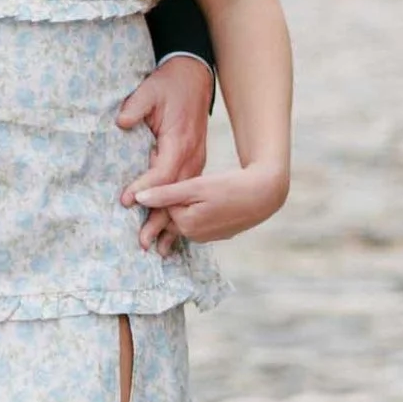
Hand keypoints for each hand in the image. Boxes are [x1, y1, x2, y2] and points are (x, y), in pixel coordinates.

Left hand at [120, 55, 212, 255]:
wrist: (196, 76)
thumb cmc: (171, 84)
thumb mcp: (151, 89)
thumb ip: (135, 106)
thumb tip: (121, 123)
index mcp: (180, 141)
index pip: (162, 171)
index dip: (145, 188)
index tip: (127, 202)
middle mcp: (192, 156)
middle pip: (175, 195)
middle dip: (158, 220)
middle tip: (143, 243)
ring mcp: (197, 161)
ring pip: (183, 199)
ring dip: (170, 224)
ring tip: (159, 250)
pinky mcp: (196, 163)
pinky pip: (188, 193)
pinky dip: (179, 214)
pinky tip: (172, 232)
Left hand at [132, 160, 287, 244]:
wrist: (265, 194)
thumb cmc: (230, 187)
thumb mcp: (196, 187)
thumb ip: (165, 194)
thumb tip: (137, 199)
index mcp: (185, 224)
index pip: (162, 205)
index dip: (162, 186)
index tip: (164, 166)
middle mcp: (193, 235)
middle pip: (172, 214)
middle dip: (170, 198)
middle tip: (180, 174)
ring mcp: (207, 236)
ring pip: (185, 217)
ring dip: (184, 204)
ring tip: (196, 186)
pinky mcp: (219, 232)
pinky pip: (200, 220)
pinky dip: (198, 209)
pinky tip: (208, 197)